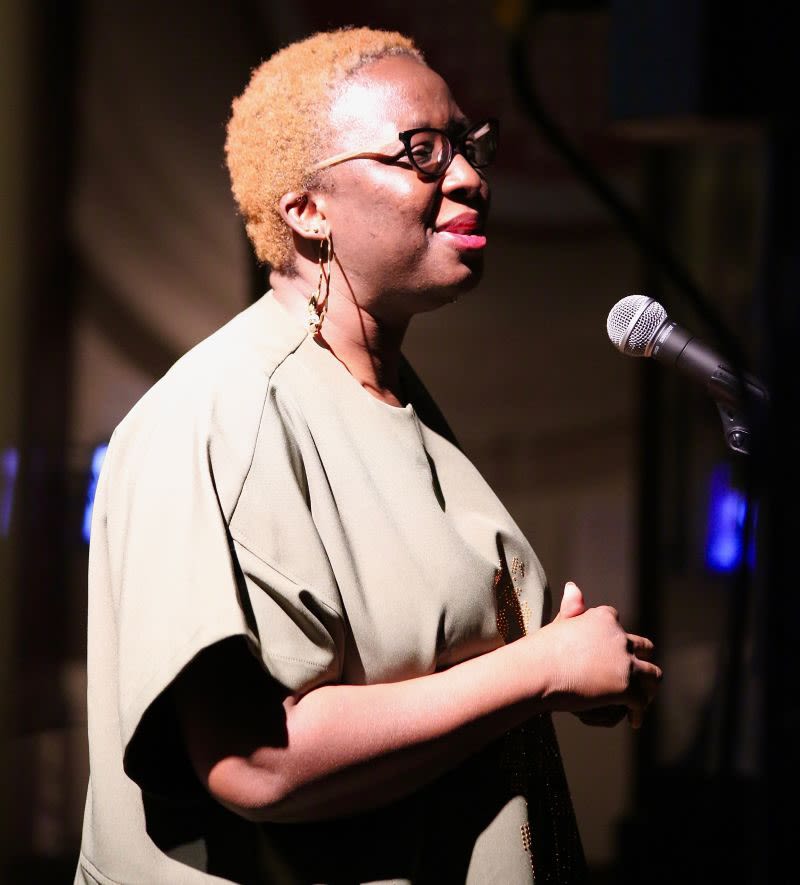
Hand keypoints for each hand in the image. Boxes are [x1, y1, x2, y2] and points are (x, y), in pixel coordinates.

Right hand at [537, 581, 661, 727]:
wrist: (536, 671)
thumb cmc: (542, 649)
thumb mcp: (560, 623)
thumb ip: (572, 607)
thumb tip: (572, 586)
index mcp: (604, 617)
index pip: (620, 625)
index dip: (618, 640)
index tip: (614, 652)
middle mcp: (620, 636)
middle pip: (645, 648)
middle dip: (642, 661)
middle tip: (637, 677)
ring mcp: (626, 662)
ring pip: (653, 675)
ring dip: (649, 688)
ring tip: (642, 700)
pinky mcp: (627, 687)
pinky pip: (642, 703)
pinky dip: (639, 713)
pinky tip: (634, 721)